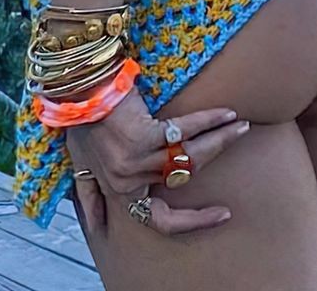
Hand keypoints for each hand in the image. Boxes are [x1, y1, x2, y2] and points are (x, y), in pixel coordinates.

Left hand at [64, 83, 250, 235]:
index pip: (158, 221)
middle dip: (216, 157)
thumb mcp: (81, 165)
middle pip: (186, 178)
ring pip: (191, 157)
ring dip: (220, 139)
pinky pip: (185, 131)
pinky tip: (225, 113)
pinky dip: (208, 121)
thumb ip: (90, 194)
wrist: (76, 89)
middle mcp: (128, 182)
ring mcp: (136, 162)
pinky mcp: (142, 138)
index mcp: (118, 191)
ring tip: (240, 125)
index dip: (192, 221)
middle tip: (240, 143)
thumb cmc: (80, 122)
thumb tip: (97, 226)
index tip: (220, 214)